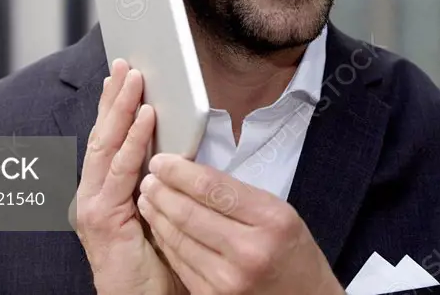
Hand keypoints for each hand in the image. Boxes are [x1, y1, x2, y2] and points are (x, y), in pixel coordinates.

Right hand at [72, 59, 185, 294]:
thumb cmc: (160, 264)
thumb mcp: (165, 211)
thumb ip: (166, 181)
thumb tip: (181, 145)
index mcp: (108, 191)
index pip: (111, 138)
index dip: (117, 105)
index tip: (126, 74)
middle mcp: (93, 194)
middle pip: (103, 134)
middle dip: (114, 97)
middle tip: (125, 63)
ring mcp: (92, 206)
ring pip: (106, 147)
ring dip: (121, 110)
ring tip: (135, 80)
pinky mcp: (101, 220)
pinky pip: (119, 173)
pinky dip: (131, 143)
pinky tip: (143, 120)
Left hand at [136, 155, 343, 294]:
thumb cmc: (291, 251)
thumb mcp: (279, 212)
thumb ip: (240, 195)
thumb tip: (192, 174)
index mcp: (271, 219)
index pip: (212, 187)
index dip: (179, 171)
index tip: (162, 160)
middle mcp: (249, 251)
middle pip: (188, 212)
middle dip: (161, 190)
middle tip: (149, 176)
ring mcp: (228, 280)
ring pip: (178, 238)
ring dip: (156, 214)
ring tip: (148, 197)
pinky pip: (180, 262)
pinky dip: (165, 240)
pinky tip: (159, 226)